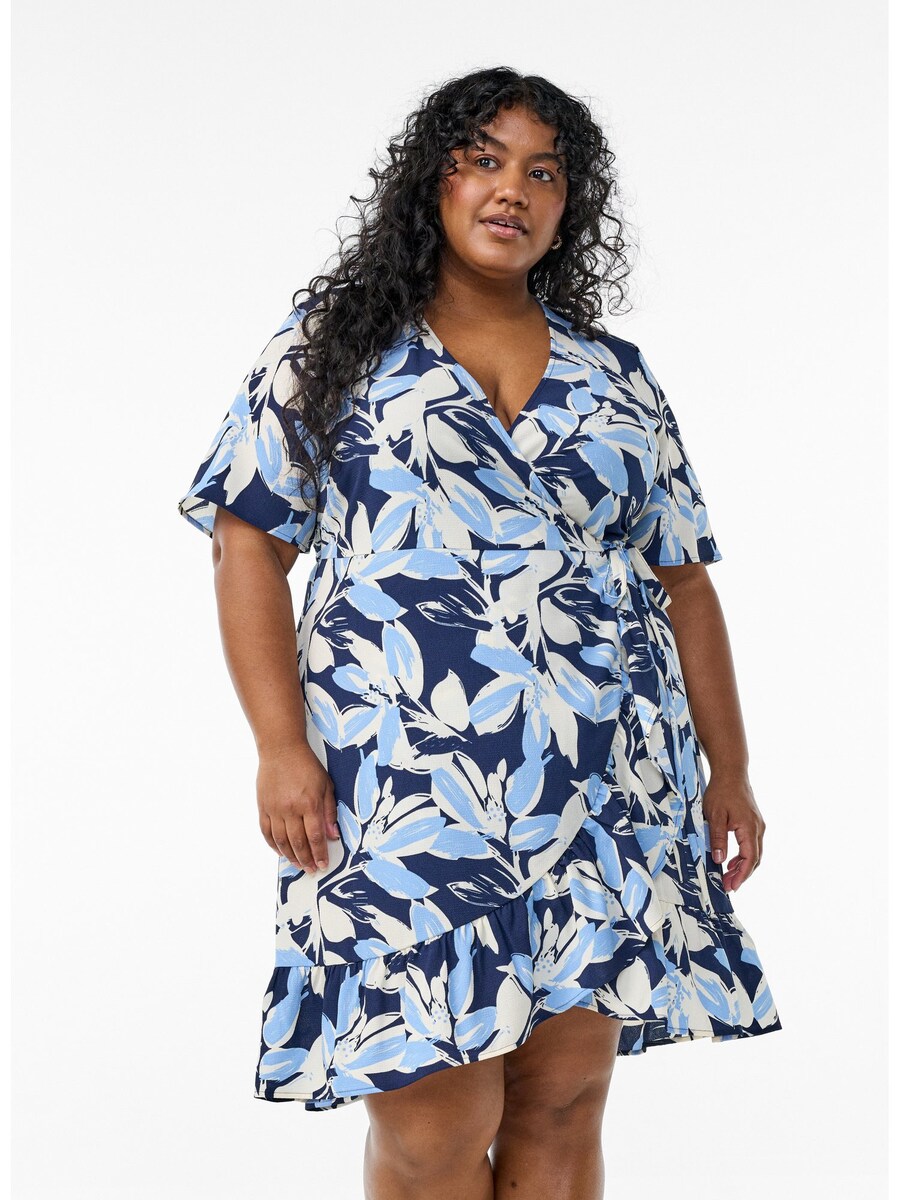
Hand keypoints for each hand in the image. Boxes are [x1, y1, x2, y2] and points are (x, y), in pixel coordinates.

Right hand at [256, 740, 340, 875]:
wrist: (281, 749)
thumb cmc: (306, 765)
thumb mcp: (326, 785)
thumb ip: (329, 811)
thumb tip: (333, 835)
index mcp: (310, 803)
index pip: (316, 836)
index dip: (320, 854)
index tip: (323, 864)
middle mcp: (291, 808)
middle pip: (298, 842)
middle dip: (306, 860)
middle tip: (311, 870)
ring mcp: (275, 809)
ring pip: (281, 841)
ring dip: (290, 856)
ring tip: (298, 865)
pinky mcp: (263, 807)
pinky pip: (267, 832)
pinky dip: (273, 845)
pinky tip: (281, 851)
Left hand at [702, 768, 765, 892]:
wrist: (731, 772)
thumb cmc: (721, 791)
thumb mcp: (714, 815)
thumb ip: (717, 838)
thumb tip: (719, 860)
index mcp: (749, 828)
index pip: (749, 858)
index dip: (741, 875)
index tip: (732, 887)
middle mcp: (758, 828)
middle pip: (754, 859)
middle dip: (742, 875)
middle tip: (727, 885)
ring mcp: (758, 825)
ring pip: (754, 853)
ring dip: (742, 866)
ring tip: (727, 876)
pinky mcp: (754, 822)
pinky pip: (751, 844)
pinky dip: (743, 855)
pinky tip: (731, 861)